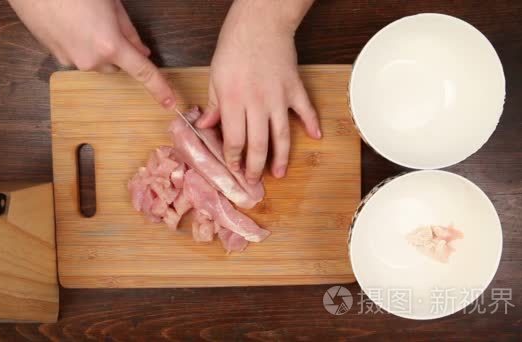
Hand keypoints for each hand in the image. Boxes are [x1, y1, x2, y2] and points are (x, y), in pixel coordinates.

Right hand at [8, 0, 175, 108]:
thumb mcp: (113, 6)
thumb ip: (130, 33)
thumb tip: (143, 52)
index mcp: (110, 46)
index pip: (143, 73)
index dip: (159, 88)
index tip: (169, 102)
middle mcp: (90, 60)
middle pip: (116, 66)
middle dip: (118, 52)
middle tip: (109, 25)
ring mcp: (70, 60)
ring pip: (95, 62)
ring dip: (97, 48)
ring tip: (85, 20)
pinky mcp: (53, 55)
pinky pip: (76, 56)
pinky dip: (79, 44)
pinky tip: (71, 23)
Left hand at [196, 0, 319, 182]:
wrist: (259, 22)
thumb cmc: (233, 47)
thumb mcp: (215, 75)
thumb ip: (212, 104)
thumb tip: (206, 127)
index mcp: (233, 100)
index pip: (234, 139)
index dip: (233, 158)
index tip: (233, 168)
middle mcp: (256, 103)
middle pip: (258, 144)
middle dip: (255, 166)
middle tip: (253, 180)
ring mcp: (278, 97)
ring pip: (281, 135)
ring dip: (281, 157)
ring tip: (279, 173)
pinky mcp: (294, 87)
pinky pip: (306, 109)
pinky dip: (312, 123)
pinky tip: (315, 137)